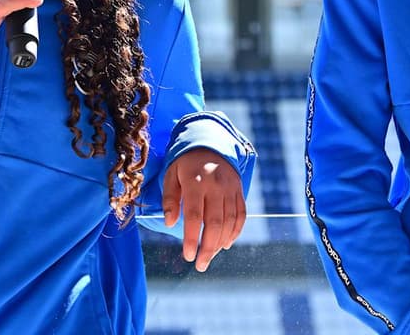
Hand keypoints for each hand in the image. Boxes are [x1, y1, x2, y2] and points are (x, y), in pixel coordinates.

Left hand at [161, 147, 246, 271]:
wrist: (210, 144)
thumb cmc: (186, 164)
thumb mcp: (171, 176)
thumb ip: (169, 199)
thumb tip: (169, 223)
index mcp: (195, 182)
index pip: (194, 216)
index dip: (191, 238)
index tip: (188, 256)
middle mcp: (215, 185)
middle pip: (215, 223)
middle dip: (208, 247)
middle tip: (201, 265)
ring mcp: (230, 188)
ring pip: (230, 221)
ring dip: (221, 243)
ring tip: (210, 256)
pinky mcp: (239, 190)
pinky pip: (241, 214)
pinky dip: (235, 232)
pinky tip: (226, 244)